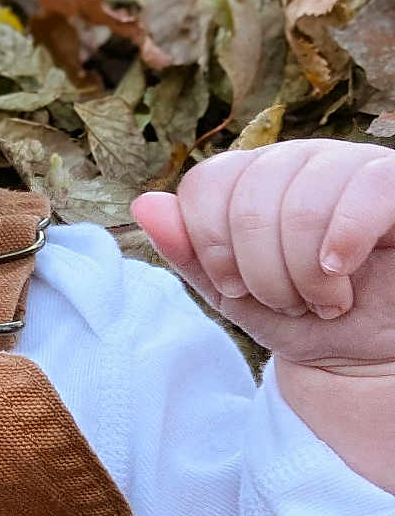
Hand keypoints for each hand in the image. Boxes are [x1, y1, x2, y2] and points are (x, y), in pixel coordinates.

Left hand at [131, 142, 394, 371]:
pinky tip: (340, 270)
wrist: (371, 356)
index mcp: (257, 179)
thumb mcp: (237, 297)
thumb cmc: (307, 319)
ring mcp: (354, 166)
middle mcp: (303, 160)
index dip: (209, 245)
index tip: (235, 288)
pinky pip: (367, 187)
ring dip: (304, 273)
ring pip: (303, 202)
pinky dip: (345, 238)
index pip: (207, 182)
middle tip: (290, 302)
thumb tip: (144, 204)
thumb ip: (192, 254)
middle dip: (261, 273)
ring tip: (325, 300)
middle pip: (250, 199)